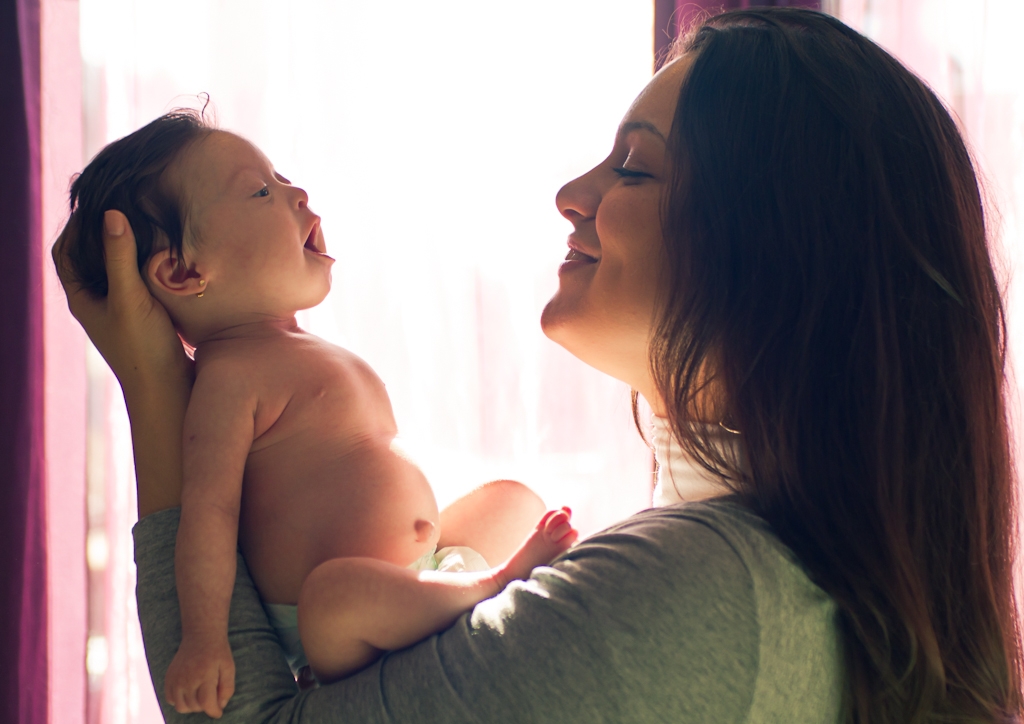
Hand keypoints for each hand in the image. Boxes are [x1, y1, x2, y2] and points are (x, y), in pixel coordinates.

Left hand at [51, 209, 191, 393]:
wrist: (169, 391)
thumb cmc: (143, 348)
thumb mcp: (130, 298)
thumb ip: (120, 257)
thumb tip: (110, 213)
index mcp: (82, 300)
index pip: (64, 252)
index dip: (75, 225)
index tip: (97, 201)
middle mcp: (98, 304)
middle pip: (89, 258)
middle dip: (101, 232)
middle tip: (122, 206)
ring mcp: (121, 311)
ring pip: (115, 270)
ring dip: (126, 248)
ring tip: (144, 224)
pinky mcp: (145, 317)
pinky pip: (139, 282)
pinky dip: (147, 265)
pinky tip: (166, 256)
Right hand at [164, 634, 235, 717]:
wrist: (201, 636)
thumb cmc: (218, 653)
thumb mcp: (229, 668)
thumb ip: (227, 688)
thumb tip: (220, 707)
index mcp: (205, 675)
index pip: (206, 703)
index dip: (214, 711)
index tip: (218, 712)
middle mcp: (188, 678)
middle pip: (195, 706)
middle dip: (205, 705)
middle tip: (212, 694)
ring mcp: (176, 678)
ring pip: (181, 707)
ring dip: (192, 705)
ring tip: (201, 694)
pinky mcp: (169, 678)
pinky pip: (171, 699)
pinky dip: (179, 700)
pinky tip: (189, 691)